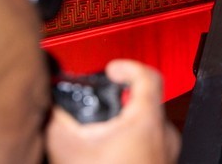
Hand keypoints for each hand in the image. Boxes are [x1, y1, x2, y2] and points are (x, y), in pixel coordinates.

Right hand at [46, 60, 179, 163]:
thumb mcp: (73, 149)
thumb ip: (61, 122)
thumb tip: (54, 109)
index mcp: (148, 118)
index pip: (147, 75)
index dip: (127, 67)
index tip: (112, 69)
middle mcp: (164, 132)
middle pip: (145, 101)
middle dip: (120, 101)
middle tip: (100, 104)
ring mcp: (167, 151)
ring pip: (147, 126)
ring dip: (124, 125)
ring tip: (100, 135)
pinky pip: (149, 145)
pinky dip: (130, 143)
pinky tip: (108, 155)